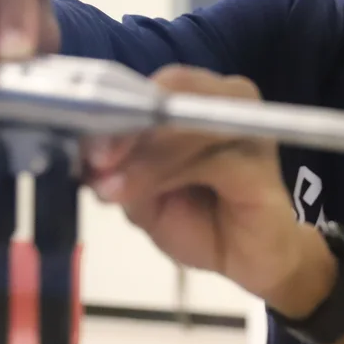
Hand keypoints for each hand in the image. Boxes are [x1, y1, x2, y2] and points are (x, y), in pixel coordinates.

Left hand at [86, 65, 333, 309]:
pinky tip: (142, 200)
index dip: (115, 103)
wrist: (247, 259)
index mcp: (198, 96)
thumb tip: (86, 154)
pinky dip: (169, 175)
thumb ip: (120, 167)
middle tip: (95, 162)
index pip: (156, 84)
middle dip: (129, 125)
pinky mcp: (262, 164)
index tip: (81, 138)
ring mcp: (252, 126)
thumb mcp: (143, 192)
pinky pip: (212, 160)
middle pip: (175, 89)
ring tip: (111, 190)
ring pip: (190, 122)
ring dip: (145, 157)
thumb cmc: (197, 219)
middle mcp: (229, 98)